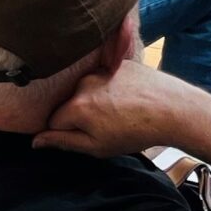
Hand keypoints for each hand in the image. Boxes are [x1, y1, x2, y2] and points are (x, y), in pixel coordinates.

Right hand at [32, 61, 210, 158]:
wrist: (174, 109)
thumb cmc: (136, 132)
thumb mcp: (96, 146)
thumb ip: (63, 142)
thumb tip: (36, 141)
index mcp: (76, 105)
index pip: (52, 121)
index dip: (65, 133)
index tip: (85, 137)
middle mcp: (84, 83)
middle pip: (69, 104)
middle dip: (80, 117)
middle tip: (106, 126)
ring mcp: (102, 70)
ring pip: (87, 90)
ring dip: (96, 102)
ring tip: (121, 114)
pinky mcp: (120, 63)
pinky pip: (105, 79)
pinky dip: (111, 89)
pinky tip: (129, 100)